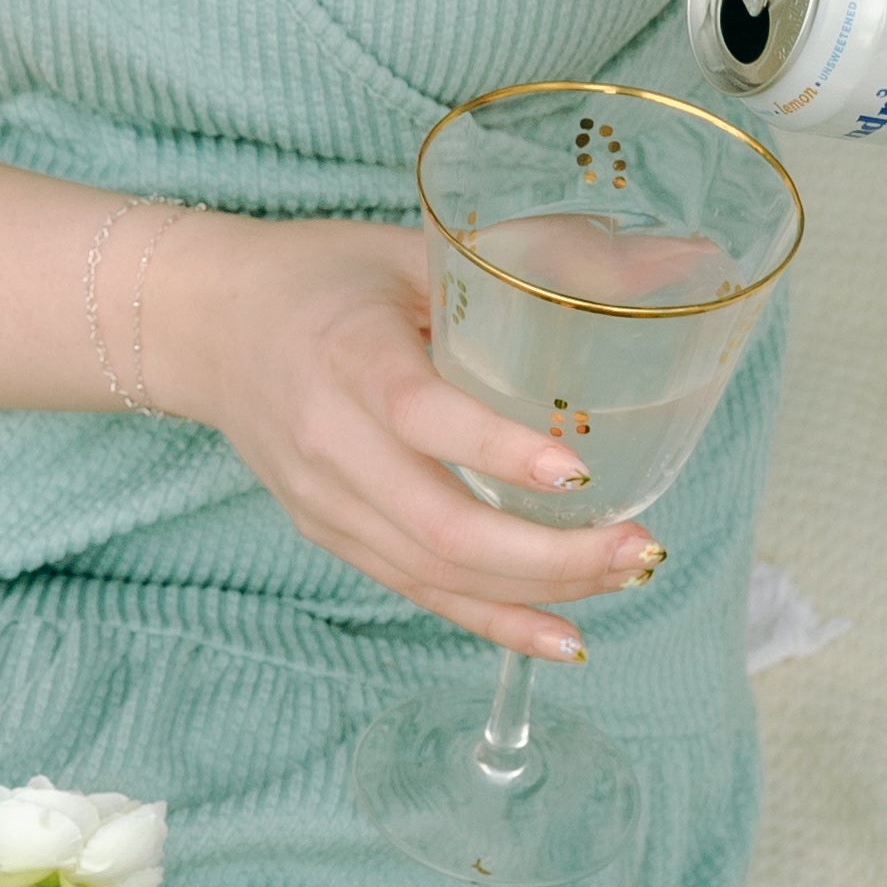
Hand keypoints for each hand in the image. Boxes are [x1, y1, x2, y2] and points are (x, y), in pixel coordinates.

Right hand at [142, 215, 652, 662]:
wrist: (202, 325)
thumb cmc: (322, 278)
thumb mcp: (417, 248)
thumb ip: (538, 259)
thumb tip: (683, 264)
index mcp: (349, 354)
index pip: (422, 414)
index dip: (500, 451)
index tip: (582, 471)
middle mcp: (330, 441)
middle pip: (440, 525)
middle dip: (550, 555)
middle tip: (639, 547)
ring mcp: (325, 501)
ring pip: (434, 573)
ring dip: (537, 593)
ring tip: (626, 578)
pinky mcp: (328, 534)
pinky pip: (416, 592)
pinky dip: (492, 623)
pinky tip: (560, 638)